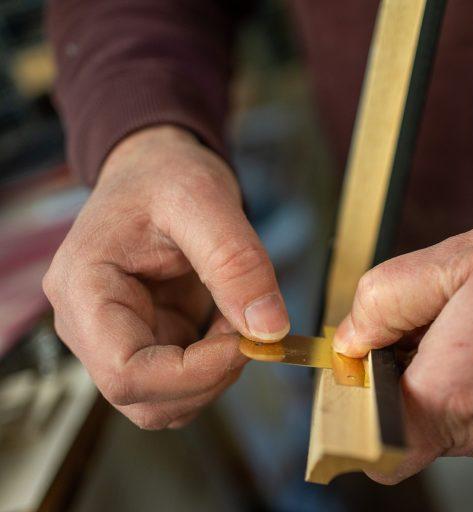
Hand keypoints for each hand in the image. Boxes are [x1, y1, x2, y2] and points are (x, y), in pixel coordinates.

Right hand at [43, 125, 289, 428]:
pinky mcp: (147, 341)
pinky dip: (219, 362)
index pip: (125, 374)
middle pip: (147, 399)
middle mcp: (88, 325)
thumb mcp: (205, 201)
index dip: (192, 375)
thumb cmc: (167, 175)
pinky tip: (229, 317)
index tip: (244, 342)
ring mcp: (115, 338)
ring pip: (168, 400)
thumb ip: (237, 264)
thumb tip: (270, 330)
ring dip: (217, 372)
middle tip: (248, 327)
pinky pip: (185, 380)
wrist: (156, 169)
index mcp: (83, 290)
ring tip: (236, 311)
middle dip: (210, 376)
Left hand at [333, 205, 472, 483]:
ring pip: (443, 421)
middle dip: (401, 375)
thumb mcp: (456, 259)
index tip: (367, 357)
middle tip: (433, 318)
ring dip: (439, 377)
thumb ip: (384, 300)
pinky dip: (472, 385)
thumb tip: (349, 339)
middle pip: (405, 425)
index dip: (356, 402)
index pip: (372, 444)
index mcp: (456, 392)